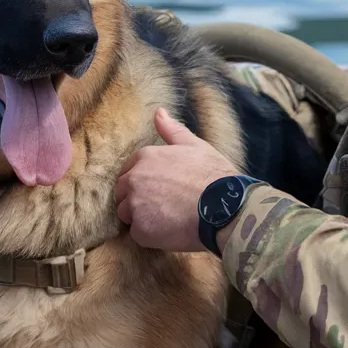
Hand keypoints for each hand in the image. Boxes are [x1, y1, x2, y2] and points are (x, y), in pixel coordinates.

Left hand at [115, 107, 238, 252]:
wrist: (224, 207)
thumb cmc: (212, 174)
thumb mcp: (194, 145)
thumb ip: (171, 129)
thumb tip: (158, 112)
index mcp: (145, 157)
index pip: (128, 171)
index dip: (142, 181)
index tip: (158, 189)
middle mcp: (134, 179)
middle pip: (122, 193)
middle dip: (137, 200)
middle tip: (163, 206)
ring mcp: (135, 205)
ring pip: (127, 214)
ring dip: (142, 218)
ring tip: (168, 219)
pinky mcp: (141, 230)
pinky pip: (137, 235)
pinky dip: (150, 236)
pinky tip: (170, 231)